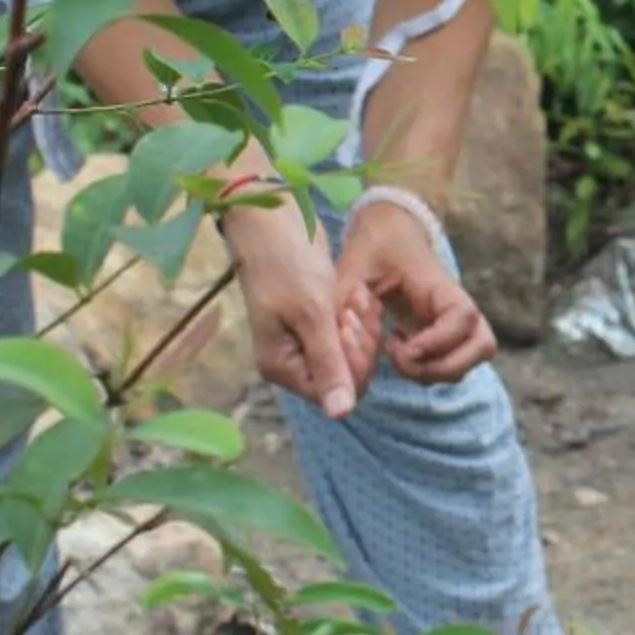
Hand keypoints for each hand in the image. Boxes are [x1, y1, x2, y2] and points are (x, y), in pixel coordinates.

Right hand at [220, 195, 364, 418]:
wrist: (272, 219)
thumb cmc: (286, 262)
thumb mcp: (312, 314)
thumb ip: (328, 364)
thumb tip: (340, 415)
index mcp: (282, 366)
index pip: (336, 392)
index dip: (354, 363)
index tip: (350, 324)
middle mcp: (291, 360)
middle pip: (348, 375)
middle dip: (360, 343)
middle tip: (354, 306)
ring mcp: (303, 341)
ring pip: (353, 354)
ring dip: (362, 326)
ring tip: (354, 297)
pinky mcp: (316, 321)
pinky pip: (349, 334)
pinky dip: (357, 315)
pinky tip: (355, 295)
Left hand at [337, 199, 495, 385]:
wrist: (390, 233)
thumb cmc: (373, 248)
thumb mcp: (351, 269)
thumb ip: (341, 305)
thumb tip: (332, 348)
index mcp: (439, 284)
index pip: (463, 318)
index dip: (438, 340)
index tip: (398, 342)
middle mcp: (458, 305)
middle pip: (482, 347)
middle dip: (441, 367)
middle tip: (400, 358)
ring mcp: (457, 322)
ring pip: (471, 360)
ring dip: (435, 372)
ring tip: (399, 355)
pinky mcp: (448, 334)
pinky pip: (455, 362)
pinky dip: (430, 369)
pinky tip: (401, 349)